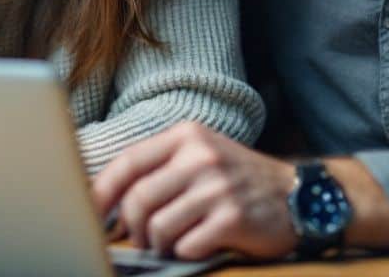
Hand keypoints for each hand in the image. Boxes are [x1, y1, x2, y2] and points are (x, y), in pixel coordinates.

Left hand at [91, 122, 298, 259]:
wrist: (298, 194)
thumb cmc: (237, 179)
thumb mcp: (200, 157)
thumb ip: (158, 169)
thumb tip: (104, 201)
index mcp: (187, 136)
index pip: (128, 162)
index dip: (101, 191)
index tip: (89, 213)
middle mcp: (201, 156)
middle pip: (138, 199)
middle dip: (132, 228)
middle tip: (142, 238)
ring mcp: (219, 187)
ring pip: (158, 227)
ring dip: (158, 244)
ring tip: (170, 243)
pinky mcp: (234, 218)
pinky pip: (187, 245)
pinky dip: (184, 252)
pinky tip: (198, 245)